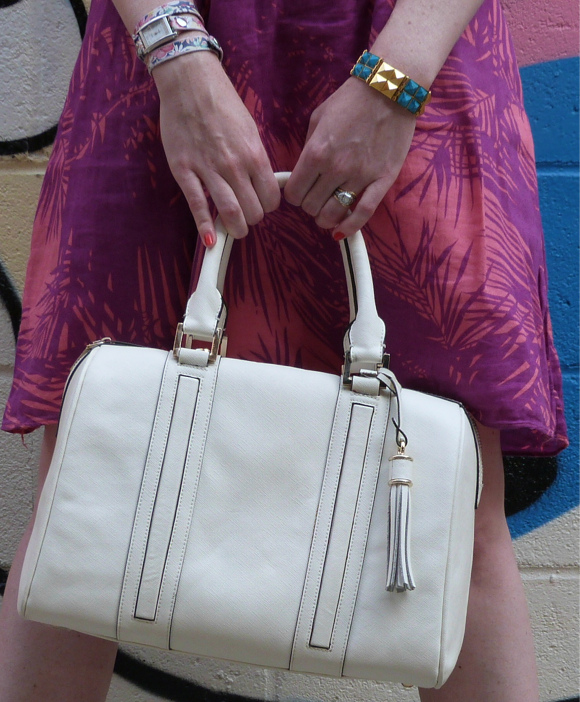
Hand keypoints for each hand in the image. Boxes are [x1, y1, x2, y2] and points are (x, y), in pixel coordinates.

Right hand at [153, 51, 279, 245]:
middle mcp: (234, 166)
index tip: (262, 204)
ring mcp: (208, 169)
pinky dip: (204, 227)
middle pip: (253, 211)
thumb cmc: (223, 104)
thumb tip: (263, 185)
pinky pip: (197, 205)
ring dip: (235, 228)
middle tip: (247, 214)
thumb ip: (257, 160)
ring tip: (235, 229)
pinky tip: (209, 241)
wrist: (190, 82)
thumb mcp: (251, 130)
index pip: (271, 198)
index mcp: (254, 155)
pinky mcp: (184, 171)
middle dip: (252, 218)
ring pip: (229, 213)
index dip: (268, 206)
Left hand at [284, 77, 416, 238]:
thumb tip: (302, 173)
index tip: (299, 191)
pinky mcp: (381, 181)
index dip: (293, 195)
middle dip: (309, 205)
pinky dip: (349, 227)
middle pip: (311, 206)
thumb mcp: (317, 119)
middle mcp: (336, 168)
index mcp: (316, 152)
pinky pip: (362, 214)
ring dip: (325, 218)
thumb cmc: (350, 101)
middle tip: (315, 197)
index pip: (294, 193)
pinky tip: (340, 232)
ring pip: (333, 214)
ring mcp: (360, 176)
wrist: (389, 89)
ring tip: (326, 213)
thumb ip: (308, 148)